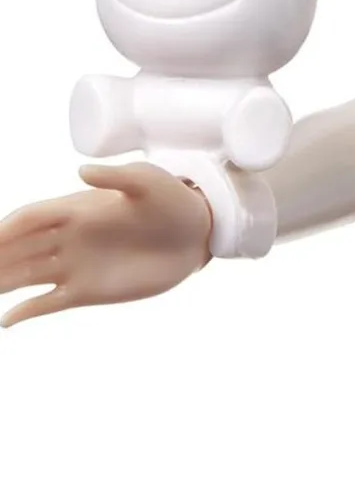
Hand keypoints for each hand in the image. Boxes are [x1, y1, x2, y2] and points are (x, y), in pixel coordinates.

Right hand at [0, 162, 212, 327]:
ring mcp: (76, 264)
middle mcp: (69, 237)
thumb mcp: (149, 182)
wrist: (198, 233)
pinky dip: (25, 310)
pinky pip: (48, 302)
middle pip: (18, 249)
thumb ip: (117, 177)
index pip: (30, 218)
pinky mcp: (88, 289)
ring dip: (0, 282)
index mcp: (79, 209)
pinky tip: (6, 320)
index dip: (5, 229)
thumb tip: (81, 171)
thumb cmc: (174, 201)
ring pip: (25, 275)